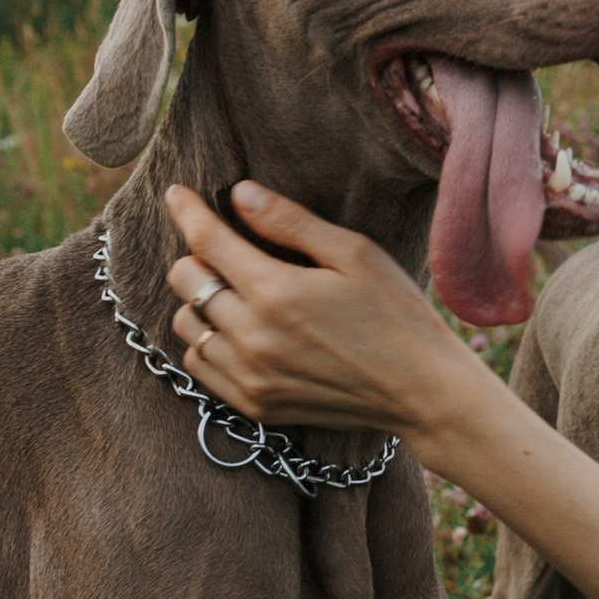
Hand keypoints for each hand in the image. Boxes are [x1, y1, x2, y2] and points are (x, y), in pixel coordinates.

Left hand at [164, 183, 477, 454]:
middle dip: (195, 255)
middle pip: (184, 281)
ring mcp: (250, 376)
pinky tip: (238, 331)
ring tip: (232, 292)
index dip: (186, 210)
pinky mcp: (254, 405)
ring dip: (198, 301)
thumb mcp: (355, 254)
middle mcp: (252, 337)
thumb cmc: (396, 315)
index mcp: (277, 291)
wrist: (421, 392)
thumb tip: (238, 193)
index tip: (177, 193)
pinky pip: (199, 366)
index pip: (206, 240)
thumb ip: (291, 222)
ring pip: (185, 325)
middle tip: (223, 248)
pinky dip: (206, 341)